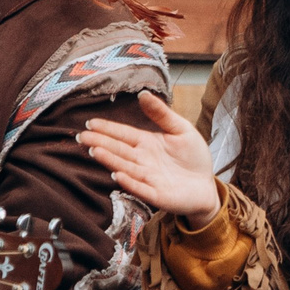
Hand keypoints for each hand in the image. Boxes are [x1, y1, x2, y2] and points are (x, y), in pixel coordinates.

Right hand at [79, 92, 220, 228]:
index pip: (123, 134)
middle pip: (119, 150)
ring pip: (126, 167)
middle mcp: (142, 161)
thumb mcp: (181, 129)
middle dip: (101, 143)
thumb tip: (143, 94)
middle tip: (83, 137)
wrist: (206, 186)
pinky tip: (118, 175)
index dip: (107, 129)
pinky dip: (130, 182)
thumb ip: (162, 114)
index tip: (90, 123)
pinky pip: (141, 188)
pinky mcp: (157, 195)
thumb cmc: (193, 157)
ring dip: (111, 160)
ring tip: (96, 151)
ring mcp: (148, 178)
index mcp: (146, 144)